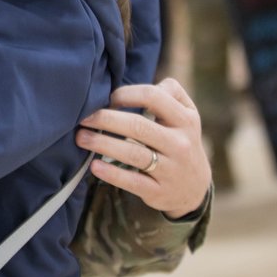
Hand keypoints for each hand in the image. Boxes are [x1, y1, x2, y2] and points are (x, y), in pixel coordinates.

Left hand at [76, 78, 210, 219]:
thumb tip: (131, 86)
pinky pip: (133, 181)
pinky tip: (94, 166)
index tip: (107, 98)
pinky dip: (112, 174)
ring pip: (133, 154)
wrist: (195, 187)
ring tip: (81, 138)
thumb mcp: (185, 115)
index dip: (125, 94)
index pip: (153, 97)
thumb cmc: (178, 139)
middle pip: (138, 126)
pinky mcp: (160, 191)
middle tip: (83, 118)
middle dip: (105, 119)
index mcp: (186, 119)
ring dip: (102, 144)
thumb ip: (166, 93)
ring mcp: (172, 169)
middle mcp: (181, 143)